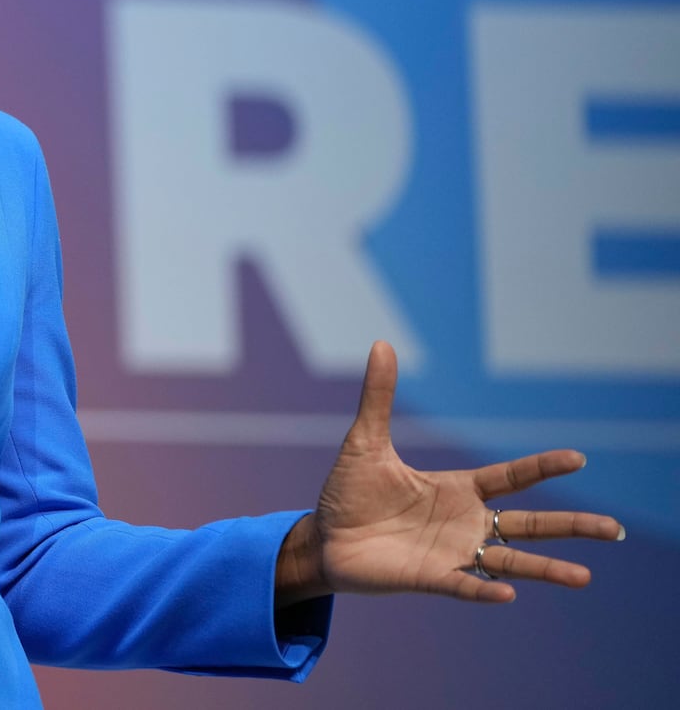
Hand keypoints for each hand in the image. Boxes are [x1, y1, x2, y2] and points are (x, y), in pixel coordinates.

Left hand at [279, 341, 623, 605]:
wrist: (324, 538)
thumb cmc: (349, 493)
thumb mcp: (366, 441)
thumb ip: (379, 397)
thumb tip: (382, 344)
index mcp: (458, 490)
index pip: (511, 478)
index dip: (543, 467)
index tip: (578, 458)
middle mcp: (465, 523)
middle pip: (529, 524)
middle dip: (571, 525)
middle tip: (613, 529)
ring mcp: (451, 553)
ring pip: (510, 563)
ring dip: (545, 569)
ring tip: (583, 576)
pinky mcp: (429, 578)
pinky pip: (464, 587)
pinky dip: (485, 591)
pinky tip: (509, 594)